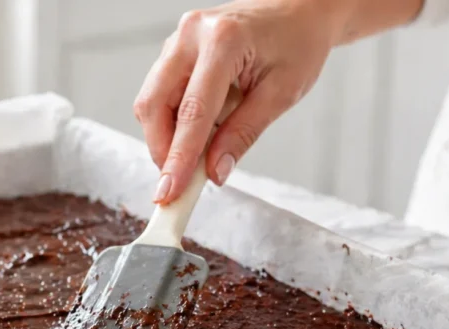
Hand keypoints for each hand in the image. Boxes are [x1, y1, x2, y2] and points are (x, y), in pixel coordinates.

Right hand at [134, 0, 337, 203]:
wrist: (298, 11)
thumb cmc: (297, 44)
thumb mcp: (281, 94)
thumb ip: (244, 134)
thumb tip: (215, 172)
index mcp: (223, 40)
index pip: (192, 111)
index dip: (178, 157)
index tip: (170, 191)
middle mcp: (190, 35)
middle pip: (154, 103)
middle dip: (161, 149)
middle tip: (175, 182)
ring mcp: (177, 40)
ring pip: (150, 100)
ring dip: (164, 137)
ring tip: (193, 157)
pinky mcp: (174, 50)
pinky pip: (158, 92)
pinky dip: (170, 121)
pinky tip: (193, 134)